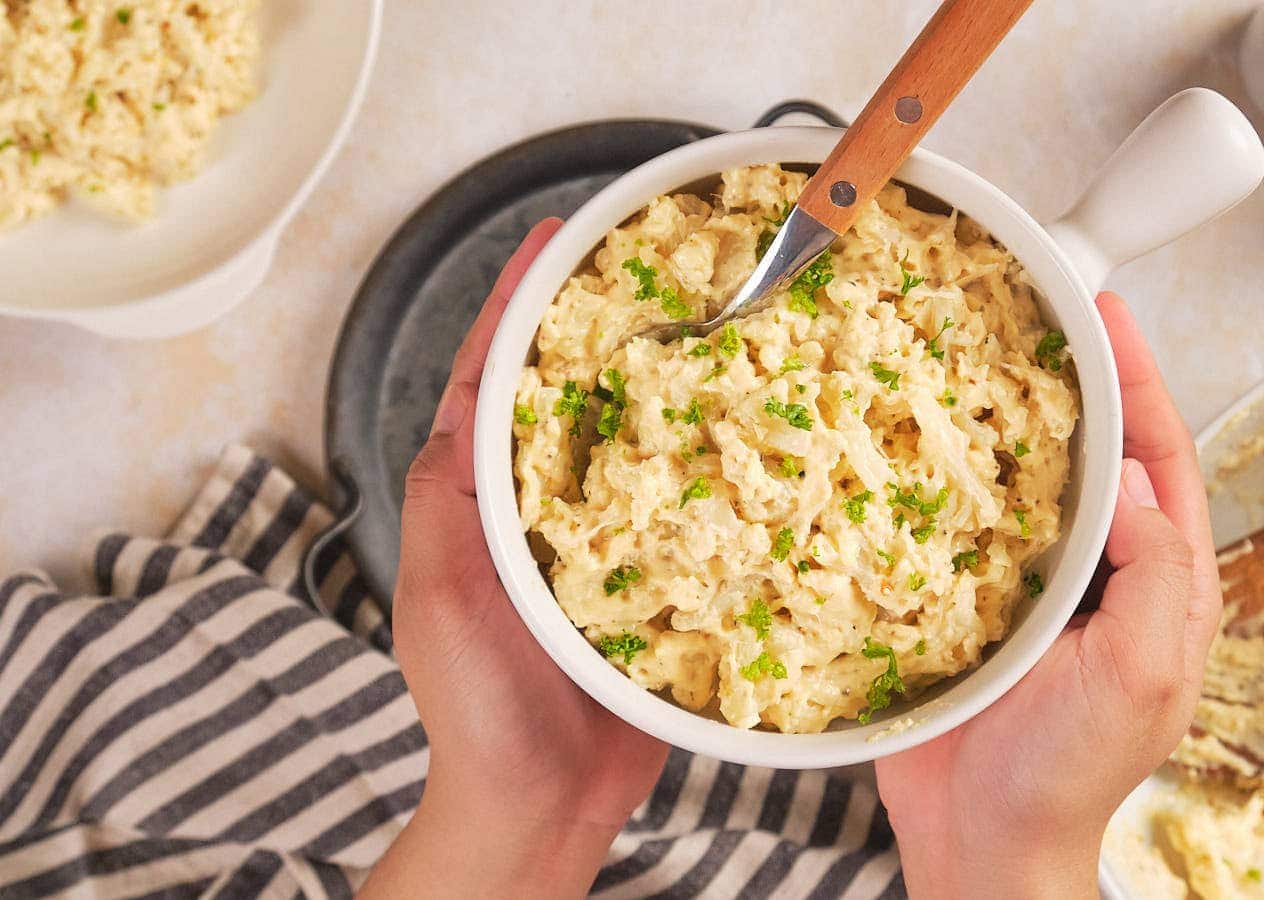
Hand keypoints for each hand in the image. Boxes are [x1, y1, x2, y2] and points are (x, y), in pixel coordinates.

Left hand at [360, 219, 667, 898]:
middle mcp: (542, 507)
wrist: (544, 806)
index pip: (494, 379)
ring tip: (717, 323)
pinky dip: (716, 465)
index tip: (553, 238)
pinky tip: (755, 432)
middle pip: (575, 394)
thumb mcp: (443, 599)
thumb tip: (462, 406)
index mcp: (481, 498)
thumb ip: (448, 503)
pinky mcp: (656, 579)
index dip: (518, 305)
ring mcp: (603, 542)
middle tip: (655, 262)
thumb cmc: (479, 713)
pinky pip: (688, 509)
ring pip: (639, 443)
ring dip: (669, 383)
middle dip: (604, 325)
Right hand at [874, 292, 1223, 898]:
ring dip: (1001, 421)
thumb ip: (1155, 571)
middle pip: (1093, 453)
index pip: (1161, 457)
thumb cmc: (1067, 775)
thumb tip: (1131, 474)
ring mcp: (1033, 586)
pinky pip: (961, 524)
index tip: (1109, 313)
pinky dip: (943, 479)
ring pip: (1025, 480)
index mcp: (1161, 583)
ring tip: (968, 358)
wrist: (981, 843)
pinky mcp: (969, 603)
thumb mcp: (1141, 670)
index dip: (1140, 380)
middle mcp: (1101, 573)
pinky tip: (913, 443)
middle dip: (1070, 381)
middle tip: (1032, 313)